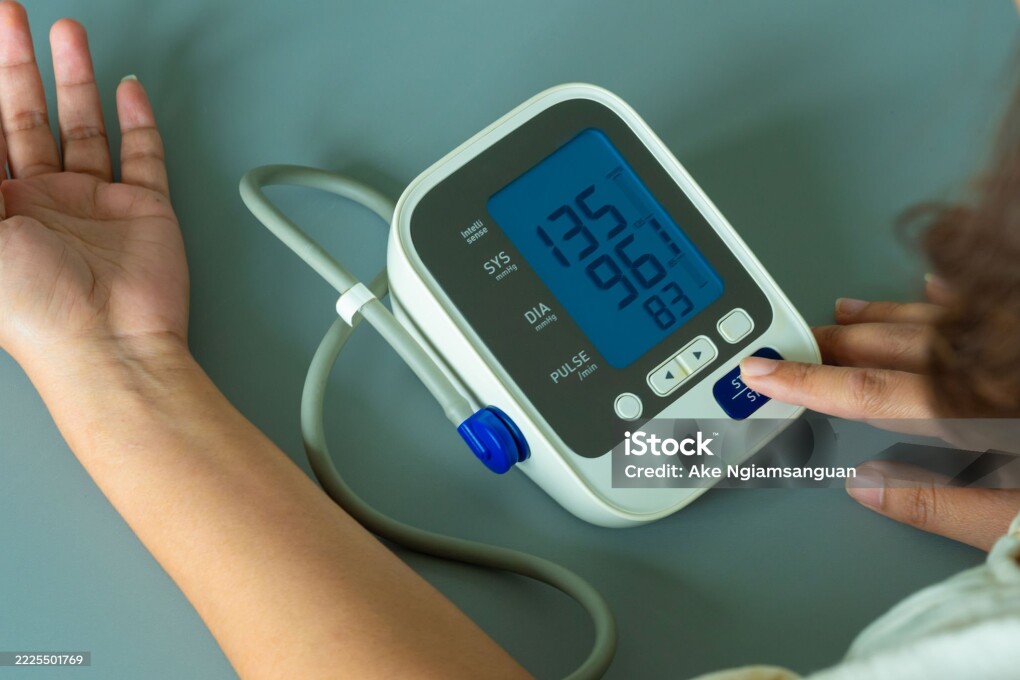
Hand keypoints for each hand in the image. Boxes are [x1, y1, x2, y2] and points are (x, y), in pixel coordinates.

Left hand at [0, 2, 185, 373]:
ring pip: (81, 127)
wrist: (108, 345)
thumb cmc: (31, 307)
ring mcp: (93, 206)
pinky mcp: (143, 211)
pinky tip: (126, 89)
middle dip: (14, 64)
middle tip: (9, 16)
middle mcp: (39, 205)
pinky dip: (136, 121)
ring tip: (67, 33)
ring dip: (72, 79)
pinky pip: (140, 156)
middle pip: (22, 118)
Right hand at [739, 282, 1019, 550]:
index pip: (867, 391)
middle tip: (782, 342)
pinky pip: (978, 305)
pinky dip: (946, 296)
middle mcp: (986, 366)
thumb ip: (939, 504)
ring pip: (927, 319)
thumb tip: (867, 488)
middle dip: (829, 342)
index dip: (805, 381)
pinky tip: (926, 286)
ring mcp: (1007, 343)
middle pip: (888, 346)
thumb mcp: (1012, 521)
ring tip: (837, 312)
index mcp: (974, 411)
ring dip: (875, 316)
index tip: (758, 372)